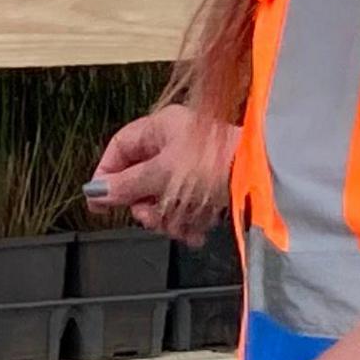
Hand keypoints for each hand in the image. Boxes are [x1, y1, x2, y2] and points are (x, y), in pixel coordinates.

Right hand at [92, 103, 234, 244]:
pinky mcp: (211, 185)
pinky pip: (186, 206)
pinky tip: (196, 232)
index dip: (107, 175)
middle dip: (144, 205)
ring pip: (163, 198)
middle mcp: (176, 143)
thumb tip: (96, 191)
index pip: (120, 148)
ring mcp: (194, 165)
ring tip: (180, 227)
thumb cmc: (215, 163)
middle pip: (141, 178)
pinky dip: (188, 221)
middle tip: (151, 218)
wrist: (263, 176)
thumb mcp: (162, 175)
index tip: (100, 202)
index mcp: (161, 128)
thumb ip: (127, 185)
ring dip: (167, 218)